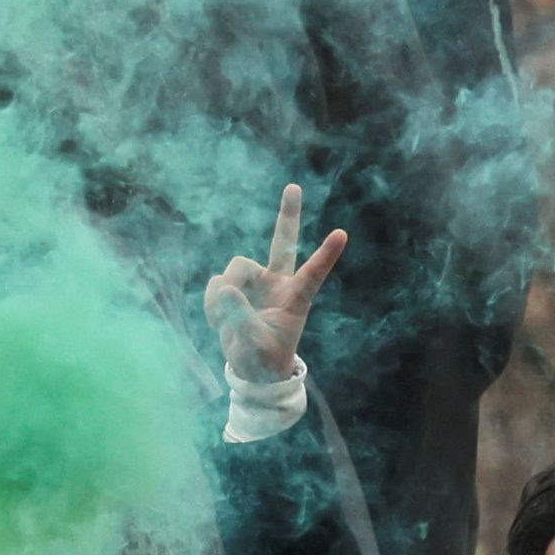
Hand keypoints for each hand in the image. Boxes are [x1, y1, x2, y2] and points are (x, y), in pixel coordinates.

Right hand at [205, 183, 349, 391]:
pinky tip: (220, 321)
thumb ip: (242, 319)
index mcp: (295, 298)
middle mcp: (277, 282)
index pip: (313, 274)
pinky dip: (212, 304)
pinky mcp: (233, 286)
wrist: (250, 366)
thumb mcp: (256, 346)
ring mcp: (255, 281)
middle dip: (287, 215)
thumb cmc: (264, 358)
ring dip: (225, 294)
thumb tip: (224, 287)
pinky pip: (216, 284)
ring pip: (234, 270)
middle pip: (282, 242)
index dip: (325, 255)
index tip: (342, 235)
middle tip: (294, 187)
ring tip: (228, 321)